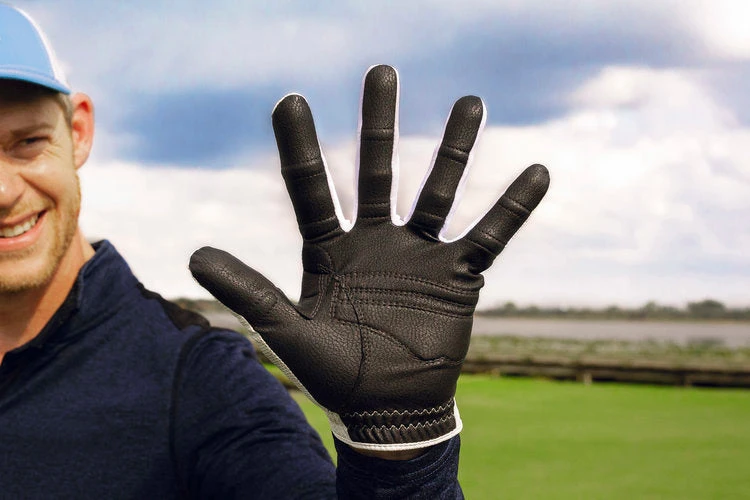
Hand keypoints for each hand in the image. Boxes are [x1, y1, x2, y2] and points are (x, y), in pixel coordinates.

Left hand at [189, 65, 548, 450]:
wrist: (387, 411)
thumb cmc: (335, 374)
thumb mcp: (288, 330)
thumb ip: (249, 291)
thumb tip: (194, 253)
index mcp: (330, 250)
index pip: (312, 188)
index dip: (301, 146)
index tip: (290, 100)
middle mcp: (376, 241)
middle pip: (378, 170)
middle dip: (379, 122)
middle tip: (381, 71)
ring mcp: (419, 255)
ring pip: (438, 190)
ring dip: (455, 148)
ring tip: (470, 102)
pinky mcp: (458, 276)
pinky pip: (490, 235)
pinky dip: (512, 207)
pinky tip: (536, 171)